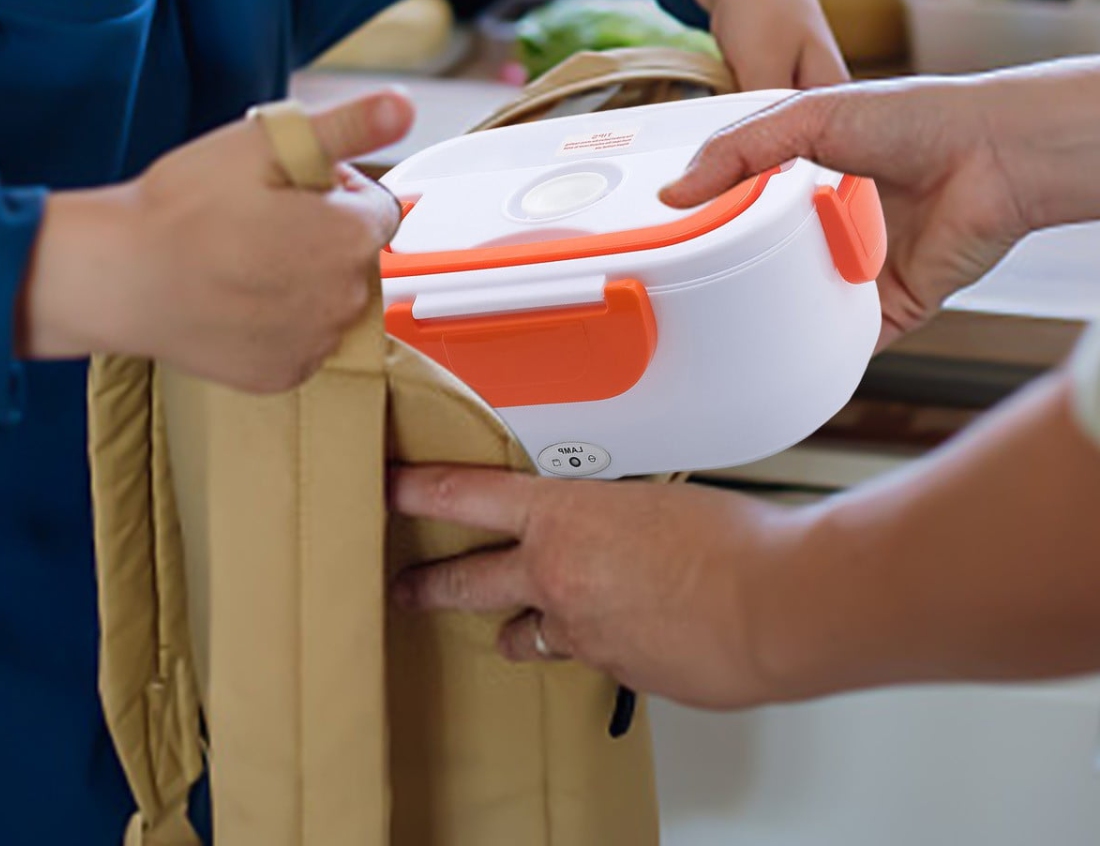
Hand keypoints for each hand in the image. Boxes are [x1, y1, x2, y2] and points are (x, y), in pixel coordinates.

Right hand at [19, 89, 413, 389]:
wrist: (120, 277)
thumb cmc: (183, 208)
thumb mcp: (265, 142)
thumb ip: (347, 126)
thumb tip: (402, 107)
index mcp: (351, 238)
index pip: (373, 207)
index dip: (330, 191)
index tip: (283, 188)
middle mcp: (347, 298)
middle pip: (352, 254)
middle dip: (318, 234)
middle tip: (253, 219)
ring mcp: (316, 343)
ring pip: (326, 299)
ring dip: (301, 279)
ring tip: (238, 259)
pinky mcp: (283, 375)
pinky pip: (299, 341)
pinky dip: (277, 323)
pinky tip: (233, 299)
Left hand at [390, 464, 805, 708]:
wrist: (772, 605)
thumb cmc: (726, 539)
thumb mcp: (645, 496)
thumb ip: (604, 511)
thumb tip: (600, 525)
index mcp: (557, 516)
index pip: (461, 495)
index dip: (413, 492)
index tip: (385, 487)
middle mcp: (553, 576)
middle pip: (465, 580)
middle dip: (429, 584)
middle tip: (405, 588)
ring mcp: (578, 631)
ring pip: (524, 632)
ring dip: (518, 626)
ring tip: (514, 626)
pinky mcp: (613, 671)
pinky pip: (588, 656)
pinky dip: (595, 644)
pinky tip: (622, 633)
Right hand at [658, 73, 1044, 346]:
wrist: (990, 154)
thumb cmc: (913, 118)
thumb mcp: (804, 115)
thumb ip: (737, 151)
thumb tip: (677, 193)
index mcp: (808, 179)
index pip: (745, 206)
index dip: (710, 220)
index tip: (670, 238)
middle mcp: (833, 224)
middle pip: (768, 259)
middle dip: (735, 273)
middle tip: (689, 287)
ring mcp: (862, 266)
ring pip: (802, 302)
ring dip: (773, 312)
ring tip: (723, 325)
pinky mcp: (893, 304)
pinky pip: (848, 336)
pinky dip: (822, 347)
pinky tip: (783, 354)